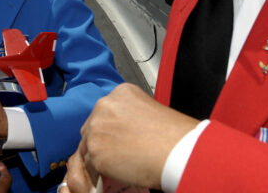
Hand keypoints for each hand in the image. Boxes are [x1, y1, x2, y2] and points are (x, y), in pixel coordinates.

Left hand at [70, 83, 198, 189]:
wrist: (178, 151)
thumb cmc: (174, 136)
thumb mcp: (151, 111)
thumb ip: (130, 116)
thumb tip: (123, 130)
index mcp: (121, 93)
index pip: (104, 111)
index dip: (110, 127)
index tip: (116, 137)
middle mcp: (105, 106)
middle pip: (92, 126)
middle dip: (101, 139)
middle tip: (116, 152)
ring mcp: (97, 129)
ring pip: (88, 145)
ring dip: (100, 155)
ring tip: (116, 164)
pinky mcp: (95, 152)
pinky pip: (90, 164)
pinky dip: (99, 171)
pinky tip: (113, 173)